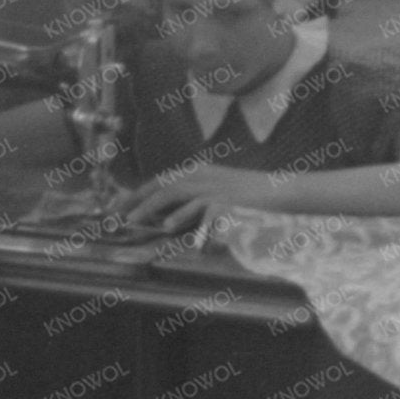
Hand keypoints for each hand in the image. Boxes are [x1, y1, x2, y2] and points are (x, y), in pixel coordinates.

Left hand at [121, 163, 279, 228]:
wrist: (285, 192)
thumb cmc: (252, 198)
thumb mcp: (219, 194)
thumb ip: (194, 203)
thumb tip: (165, 218)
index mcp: (199, 172)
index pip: (160, 181)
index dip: (137, 194)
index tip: (117, 208)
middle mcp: (203, 175)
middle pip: (161, 184)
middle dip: (135, 200)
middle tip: (114, 216)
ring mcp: (215, 186)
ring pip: (174, 193)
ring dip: (150, 207)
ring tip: (133, 221)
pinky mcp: (227, 199)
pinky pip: (199, 207)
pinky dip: (182, 217)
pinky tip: (168, 226)